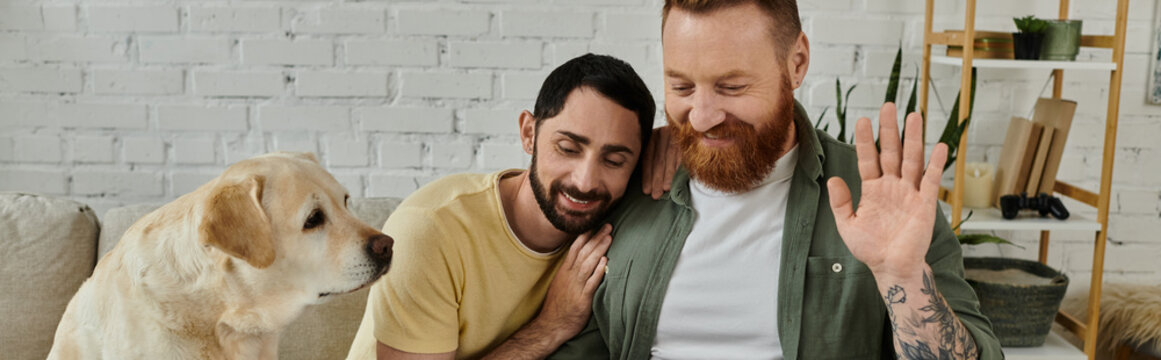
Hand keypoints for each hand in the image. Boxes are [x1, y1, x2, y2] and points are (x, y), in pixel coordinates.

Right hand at [536, 224, 611, 342]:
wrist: (551, 325)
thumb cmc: (557, 306)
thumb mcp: (560, 284)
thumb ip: (570, 273)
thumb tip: (580, 262)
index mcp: (564, 271)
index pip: (574, 248)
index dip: (585, 236)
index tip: (595, 225)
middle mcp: (570, 276)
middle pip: (584, 252)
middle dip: (596, 238)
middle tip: (608, 226)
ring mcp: (576, 286)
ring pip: (588, 263)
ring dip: (599, 249)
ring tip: (609, 238)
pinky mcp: (582, 299)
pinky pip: (591, 283)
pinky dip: (598, 271)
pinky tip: (605, 262)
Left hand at [641, 126, 679, 199]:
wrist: (684, 126)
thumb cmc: (664, 144)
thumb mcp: (654, 148)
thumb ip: (650, 160)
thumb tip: (645, 184)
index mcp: (650, 136)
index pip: (647, 158)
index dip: (646, 175)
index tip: (646, 190)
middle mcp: (662, 134)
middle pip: (658, 160)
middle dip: (656, 179)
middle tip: (656, 194)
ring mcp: (675, 135)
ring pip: (670, 158)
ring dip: (668, 176)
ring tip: (666, 189)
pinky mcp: (686, 139)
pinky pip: (682, 155)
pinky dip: (680, 168)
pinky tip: (677, 179)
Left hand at [826, 103, 948, 280]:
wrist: (891, 267)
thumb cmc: (870, 248)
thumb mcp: (848, 225)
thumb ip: (841, 202)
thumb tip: (834, 179)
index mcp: (873, 189)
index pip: (868, 158)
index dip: (865, 140)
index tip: (862, 120)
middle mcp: (892, 186)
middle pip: (891, 152)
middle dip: (890, 130)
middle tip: (889, 106)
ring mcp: (909, 192)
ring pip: (911, 160)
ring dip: (913, 138)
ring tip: (914, 116)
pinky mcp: (924, 204)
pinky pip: (930, 180)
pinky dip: (935, 164)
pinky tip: (939, 146)